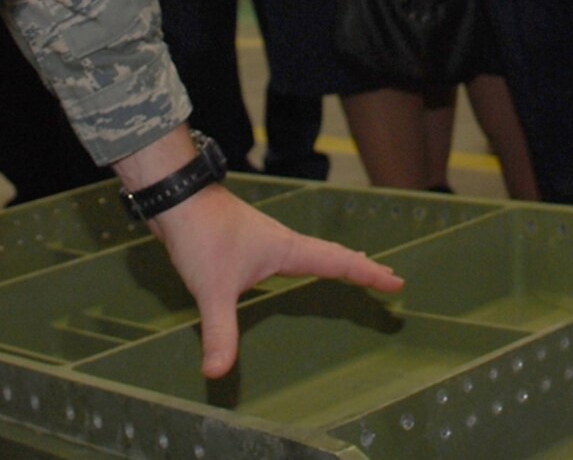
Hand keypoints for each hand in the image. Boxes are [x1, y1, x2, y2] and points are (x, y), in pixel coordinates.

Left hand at [147, 183, 401, 377]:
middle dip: (359, 267)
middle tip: (384, 278)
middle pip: (331, 255)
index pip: (338, 262)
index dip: (368, 273)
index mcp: (287, 250)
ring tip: (349, 268)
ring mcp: (264, 241)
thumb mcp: (213, 289)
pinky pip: (287, 255)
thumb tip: (217, 373)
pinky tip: (288, 270)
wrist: (176, 199)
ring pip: (309, 253)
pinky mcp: (245, 242)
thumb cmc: (201, 236)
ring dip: (332, 261)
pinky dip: (304, 262)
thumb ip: (220, 332)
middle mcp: (282, 243)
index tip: (396, 282)